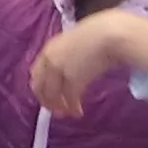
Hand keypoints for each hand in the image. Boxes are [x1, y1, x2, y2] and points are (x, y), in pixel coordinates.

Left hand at [28, 9, 147, 118]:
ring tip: (69, 113)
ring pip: (54, 96)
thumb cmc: (99, 33)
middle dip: (47, 101)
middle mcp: (50, 60)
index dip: (42, 87)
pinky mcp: (73, 80)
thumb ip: (66, 56)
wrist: (110, 34)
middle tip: (57, 110)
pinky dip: (73, 107)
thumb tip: (69, 69)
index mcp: (49, 49)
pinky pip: (70, 99)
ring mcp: (60, 70)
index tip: (48, 96)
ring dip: (60, 107)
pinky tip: (78, 112)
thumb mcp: (75, 43)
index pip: (36, 73)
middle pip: (40, 87)